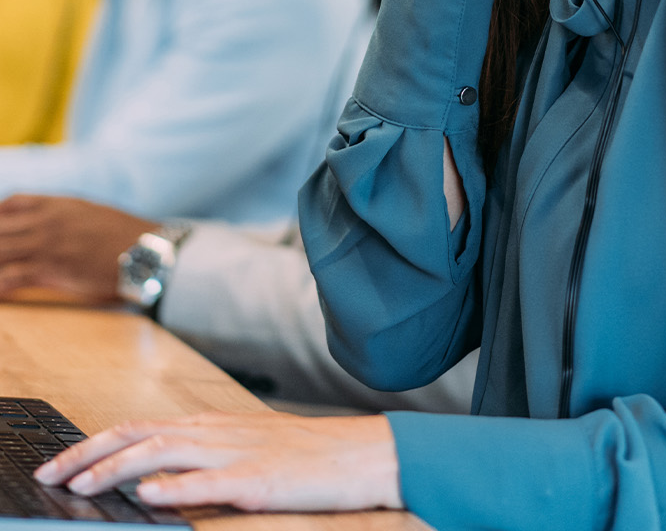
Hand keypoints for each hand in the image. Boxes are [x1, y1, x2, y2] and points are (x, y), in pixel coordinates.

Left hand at [0, 195, 152, 301]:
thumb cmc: (126, 236)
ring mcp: (48, 243)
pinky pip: (10, 277)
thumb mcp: (94, 214)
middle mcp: (48, 220)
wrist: (148, 251)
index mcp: (60, 204)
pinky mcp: (51, 268)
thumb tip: (52, 225)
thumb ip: (67, 216)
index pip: (13, 201)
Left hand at [34, 411, 401, 512]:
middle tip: (50, 476)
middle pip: (141, 434)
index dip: (94, 444)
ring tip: (82, 486)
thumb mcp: (246, 449)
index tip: (58, 464)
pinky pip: (212, 481)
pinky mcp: (261, 478)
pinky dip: (177, 486)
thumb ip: (200, 458)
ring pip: (167, 452)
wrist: (361, 452)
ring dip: (118, 469)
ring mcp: (239, 452)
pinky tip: (151, 495)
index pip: (139, 428)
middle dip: (89, 454)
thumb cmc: (305, 456)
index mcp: (212, 425)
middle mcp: (218, 432)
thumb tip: (149, 477)